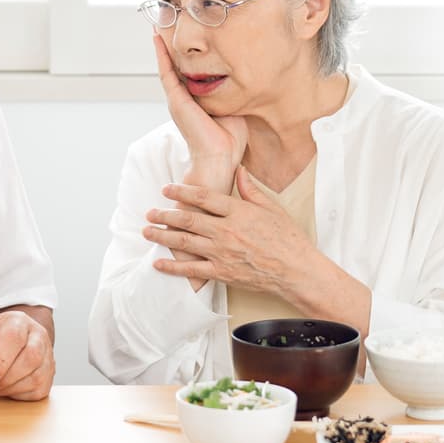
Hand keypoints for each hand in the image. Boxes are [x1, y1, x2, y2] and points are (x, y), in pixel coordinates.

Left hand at [0, 309, 54, 400]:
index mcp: (16, 320)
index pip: (14, 338)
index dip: (1, 361)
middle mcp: (37, 335)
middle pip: (32, 357)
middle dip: (7, 377)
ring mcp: (46, 355)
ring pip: (37, 377)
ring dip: (11, 388)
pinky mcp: (48, 375)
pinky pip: (39, 390)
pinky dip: (20, 395)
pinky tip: (9, 387)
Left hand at [144, 167, 318, 296]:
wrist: (297, 271)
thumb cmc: (288, 239)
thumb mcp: (272, 208)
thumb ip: (250, 190)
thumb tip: (238, 170)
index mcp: (238, 212)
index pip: (203, 197)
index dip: (181, 191)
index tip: (166, 189)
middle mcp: (226, 231)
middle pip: (187, 219)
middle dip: (164, 214)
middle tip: (149, 211)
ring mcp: (222, 253)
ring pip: (184, 242)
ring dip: (162, 236)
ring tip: (146, 231)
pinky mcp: (222, 273)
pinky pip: (192, 270)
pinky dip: (173, 267)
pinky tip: (158, 263)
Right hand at [153, 33, 246, 192]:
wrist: (220, 157)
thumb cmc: (230, 138)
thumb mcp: (232, 107)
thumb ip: (230, 91)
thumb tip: (240, 75)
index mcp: (195, 101)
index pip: (187, 72)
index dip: (183, 55)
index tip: (183, 37)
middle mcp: (183, 98)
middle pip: (174, 66)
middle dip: (169, 46)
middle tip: (164, 22)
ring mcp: (177, 99)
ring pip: (166, 66)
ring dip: (162, 46)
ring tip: (157, 25)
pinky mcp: (176, 100)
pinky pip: (166, 72)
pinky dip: (161, 55)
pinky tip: (158, 39)